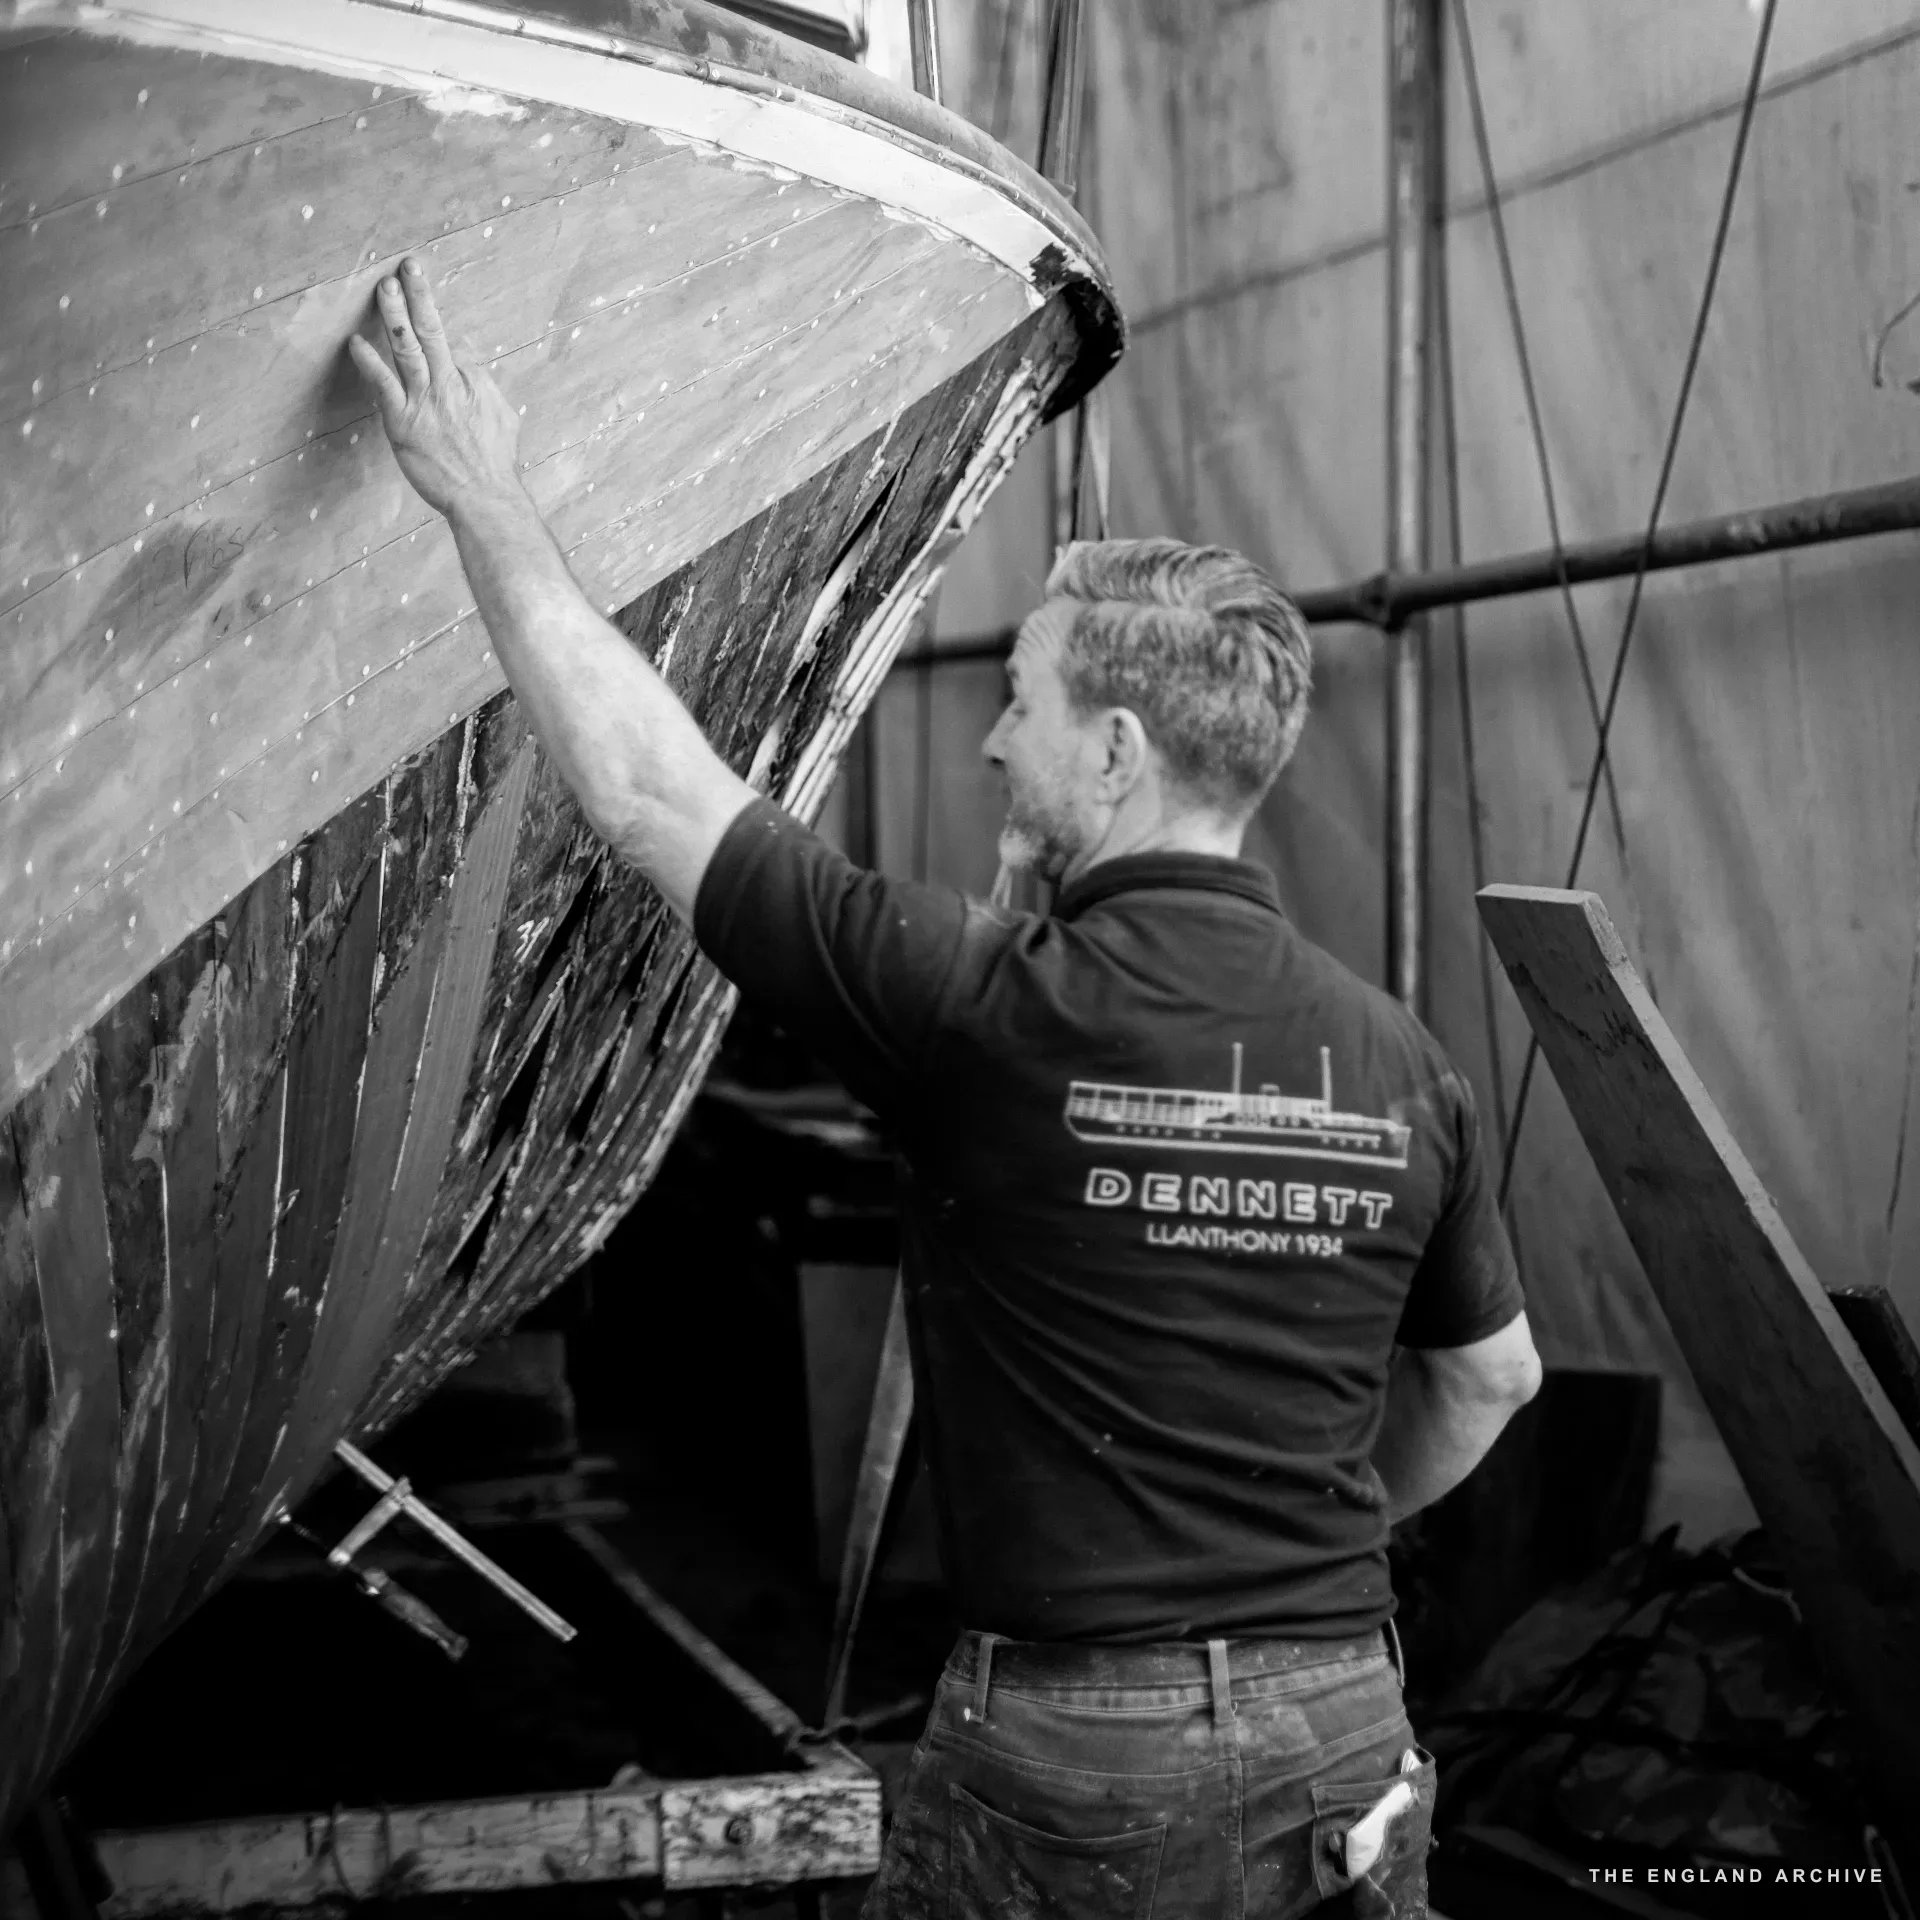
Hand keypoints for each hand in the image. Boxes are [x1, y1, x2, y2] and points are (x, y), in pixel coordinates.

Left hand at [348, 257, 522, 517]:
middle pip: (433, 330)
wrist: (485, 497)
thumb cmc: (496, 464)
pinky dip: (369, 361)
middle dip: (420, 295)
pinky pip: (383, 385)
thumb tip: (471, 368)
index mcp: (475, 382)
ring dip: (394, 314)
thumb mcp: (504, 417)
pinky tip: (356, 342)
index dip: (437, 332)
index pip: (453, 346)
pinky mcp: (403, 422)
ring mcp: (425, 402)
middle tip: (407, 265)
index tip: (424, 312)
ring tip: (384, 287)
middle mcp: (450, 385)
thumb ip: (484, 388)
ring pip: (408, 347)